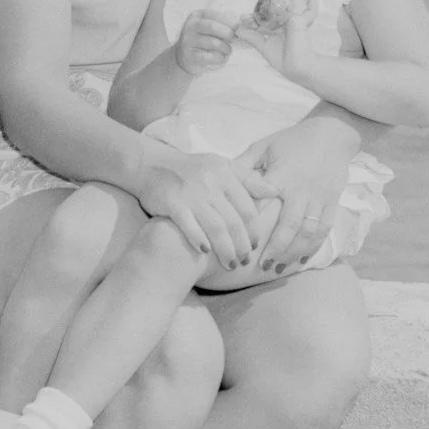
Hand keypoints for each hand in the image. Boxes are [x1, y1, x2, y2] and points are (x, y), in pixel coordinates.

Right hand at [138, 144, 265, 269]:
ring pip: (215, 227)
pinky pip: (188, 225)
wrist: (153, 164)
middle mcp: (211, 184)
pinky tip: (204, 252)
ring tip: (230, 264)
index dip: (253, 230)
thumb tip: (275, 191)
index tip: (255, 246)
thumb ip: (248, 179)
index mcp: (226, 175)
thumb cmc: (192, 169)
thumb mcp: (222, 166)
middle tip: (244, 261)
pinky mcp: (172, 203)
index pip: (247, 208)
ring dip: (225, 249)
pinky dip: (198, 239)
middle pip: (233, 221)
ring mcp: (191, 194)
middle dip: (241, 245)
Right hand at [176, 8, 237, 76]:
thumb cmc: (203, 40)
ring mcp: (188, 41)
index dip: (229, 21)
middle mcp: (190, 27)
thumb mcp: (209, 27)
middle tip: (234, 38)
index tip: (238, 27)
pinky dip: (220, 58)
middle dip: (227, 33)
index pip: (214, 15)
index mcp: (196, 16)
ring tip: (228, 50)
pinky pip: (210, 57)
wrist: (184, 57)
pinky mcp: (191, 56)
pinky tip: (222, 58)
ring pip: (213, 43)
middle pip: (211, 26)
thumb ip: (222, 23)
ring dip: (225, 48)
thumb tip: (240, 24)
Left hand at [235, 0, 315, 80]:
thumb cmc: (282, 60)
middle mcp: (286, 21)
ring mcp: (295, 20)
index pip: (265, 15)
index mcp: (277, 27)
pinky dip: (311, 0)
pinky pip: (311, 9)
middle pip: (279, 2)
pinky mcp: (301, 21)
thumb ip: (251, 37)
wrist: (296, 68)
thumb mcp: (262, 46)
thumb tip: (237, 30)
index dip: (254, 14)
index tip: (243, 17)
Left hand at [241, 117, 359, 274]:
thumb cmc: (292, 140)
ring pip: (308, 232)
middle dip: (275, 248)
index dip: (251, 224)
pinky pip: (324, 229)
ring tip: (278, 268)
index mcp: (282, 176)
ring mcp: (319, 198)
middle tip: (261, 265)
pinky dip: (314, 246)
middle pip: (289, 226)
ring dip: (293, 253)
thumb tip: (219, 179)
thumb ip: (243, 164)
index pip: (263, 203)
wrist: (332, 133)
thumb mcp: (264, 146)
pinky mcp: (332, 202)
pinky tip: (302, 260)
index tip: (238, 240)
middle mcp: (302, 190)